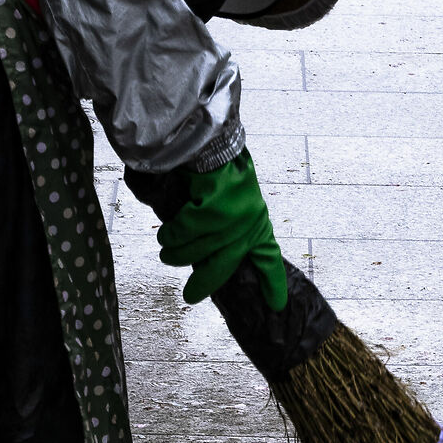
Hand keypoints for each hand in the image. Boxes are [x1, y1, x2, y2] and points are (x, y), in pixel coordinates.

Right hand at [156, 152, 287, 310]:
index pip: (268, 257)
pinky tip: (166, 233)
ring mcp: (233, 216)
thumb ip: (230, 229)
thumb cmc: (216, 168)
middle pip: (223, 267)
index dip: (272, 283)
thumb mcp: (233, 201)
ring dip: (176, 252)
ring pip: (197, 250)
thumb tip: (210, 260)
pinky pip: (186, 232)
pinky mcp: (215, 207)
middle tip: (190, 297)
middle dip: (203, 285)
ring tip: (166, 249)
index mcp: (257, 221)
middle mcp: (249, 222)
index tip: (276, 305)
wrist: (207, 137)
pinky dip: (172, 233)